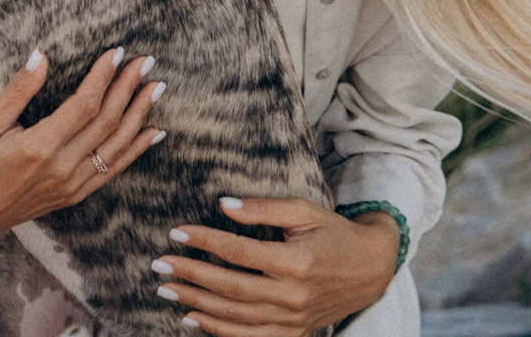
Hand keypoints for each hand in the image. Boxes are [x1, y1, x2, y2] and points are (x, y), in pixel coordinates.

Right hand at [0, 45, 165, 232]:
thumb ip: (18, 90)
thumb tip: (41, 55)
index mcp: (39, 146)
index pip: (84, 105)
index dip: (104, 77)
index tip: (118, 53)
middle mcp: (61, 168)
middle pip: (106, 122)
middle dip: (128, 89)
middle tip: (146, 62)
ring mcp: (71, 185)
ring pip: (116, 147)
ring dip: (139, 115)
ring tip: (155, 89)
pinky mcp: (74, 195)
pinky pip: (112, 170)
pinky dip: (136, 151)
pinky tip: (153, 133)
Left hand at [152, 196, 398, 333]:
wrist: (371, 269)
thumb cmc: (334, 233)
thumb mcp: (304, 210)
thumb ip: (262, 209)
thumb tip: (222, 205)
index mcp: (295, 262)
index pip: (238, 252)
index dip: (204, 241)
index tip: (176, 232)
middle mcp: (293, 296)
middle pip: (231, 288)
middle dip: (191, 276)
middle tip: (159, 265)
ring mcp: (293, 320)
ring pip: (235, 316)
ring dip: (197, 304)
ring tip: (167, 290)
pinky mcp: (293, 332)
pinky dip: (218, 330)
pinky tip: (193, 319)